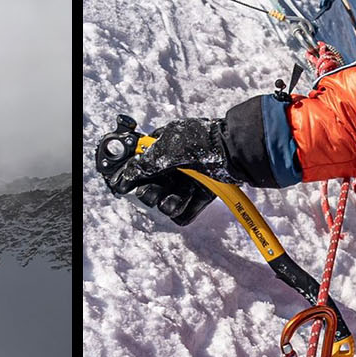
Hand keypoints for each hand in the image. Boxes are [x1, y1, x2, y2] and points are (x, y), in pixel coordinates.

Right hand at [94, 114, 228, 224]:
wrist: (233, 152)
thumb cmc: (199, 142)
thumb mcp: (165, 148)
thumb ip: (142, 164)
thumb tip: (123, 178)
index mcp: (160, 149)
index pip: (137, 166)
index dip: (129, 176)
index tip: (123, 185)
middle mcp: (170, 167)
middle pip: (148, 190)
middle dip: (152, 192)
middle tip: (158, 189)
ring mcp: (185, 183)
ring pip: (165, 204)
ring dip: (171, 202)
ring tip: (183, 193)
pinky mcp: (199, 197)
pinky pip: (183, 214)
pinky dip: (187, 209)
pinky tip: (194, 198)